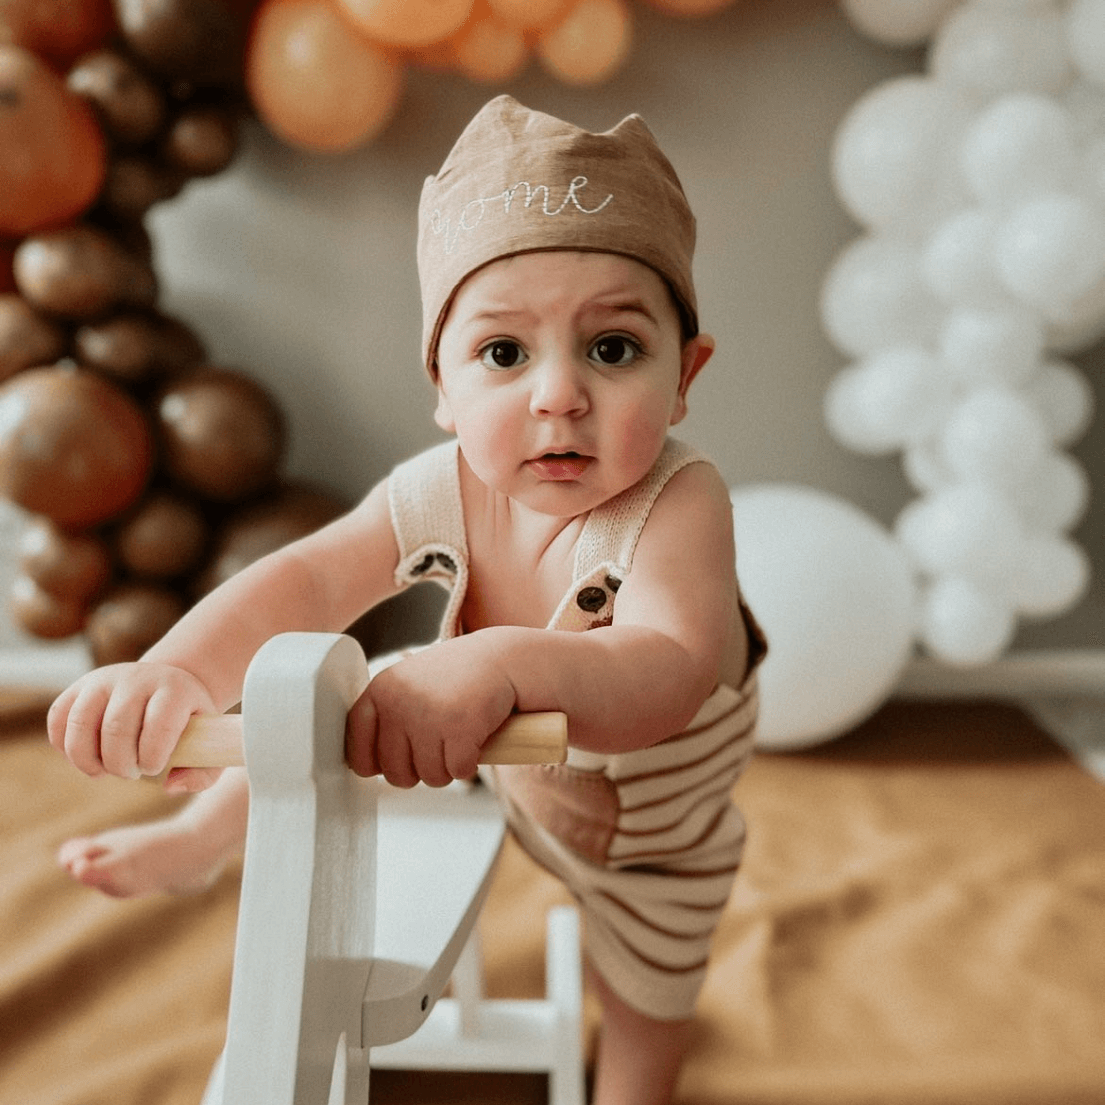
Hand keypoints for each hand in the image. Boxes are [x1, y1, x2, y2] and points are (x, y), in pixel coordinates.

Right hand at [47, 662, 218, 784]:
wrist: (169, 686)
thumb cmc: (189, 724)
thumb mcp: (209, 744)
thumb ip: (203, 773)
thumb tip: (169, 787)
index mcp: (175, 689)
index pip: (160, 726)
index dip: (153, 758)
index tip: (155, 765)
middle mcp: (137, 678)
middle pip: (116, 729)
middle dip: (121, 764)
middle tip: (131, 772)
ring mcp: (103, 679)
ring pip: (79, 725)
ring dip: (88, 760)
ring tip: (105, 769)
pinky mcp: (78, 687)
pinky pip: (57, 720)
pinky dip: (65, 748)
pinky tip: (89, 756)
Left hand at [345, 637, 515, 787]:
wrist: (501, 658)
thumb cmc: (454, 678)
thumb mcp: (408, 686)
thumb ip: (385, 717)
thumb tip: (364, 767)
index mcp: (381, 690)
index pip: (356, 749)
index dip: (373, 766)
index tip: (391, 764)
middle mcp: (400, 702)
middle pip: (395, 773)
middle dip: (418, 772)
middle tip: (436, 751)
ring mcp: (430, 715)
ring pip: (430, 777)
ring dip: (447, 769)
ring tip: (456, 741)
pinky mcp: (461, 727)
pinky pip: (459, 772)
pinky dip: (469, 765)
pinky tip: (474, 742)